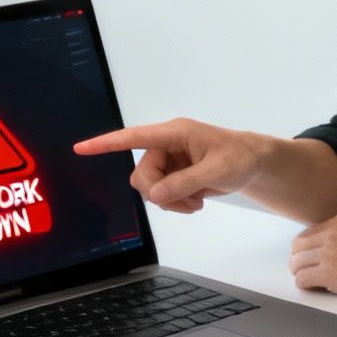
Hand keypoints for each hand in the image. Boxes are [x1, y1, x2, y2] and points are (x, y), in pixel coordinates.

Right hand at [74, 119, 270, 212]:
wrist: (255, 164)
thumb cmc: (240, 158)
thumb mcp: (217, 171)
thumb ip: (184, 183)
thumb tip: (153, 195)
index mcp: (175, 133)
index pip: (134, 137)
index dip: (106, 143)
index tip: (81, 148)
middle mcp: (167, 145)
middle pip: (142, 173)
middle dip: (159, 192)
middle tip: (188, 203)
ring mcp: (170, 160)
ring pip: (150, 187)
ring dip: (170, 200)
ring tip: (196, 202)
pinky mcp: (174, 174)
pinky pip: (161, 193)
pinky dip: (176, 202)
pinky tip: (196, 201)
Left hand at [288, 215, 336, 302]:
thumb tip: (329, 250)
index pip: (307, 234)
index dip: (308, 250)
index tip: (312, 260)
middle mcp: (331, 234)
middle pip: (297, 248)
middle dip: (300, 261)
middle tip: (309, 272)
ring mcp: (329, 254)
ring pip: (296, 264)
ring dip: (302, 274)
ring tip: (315, 282)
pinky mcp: (331, 274)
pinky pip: (302, 280)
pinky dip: (307, 286)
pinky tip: (319, 289)